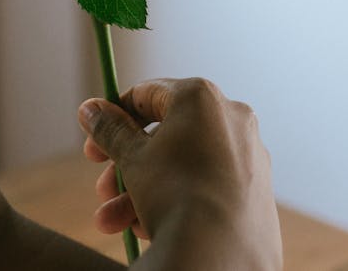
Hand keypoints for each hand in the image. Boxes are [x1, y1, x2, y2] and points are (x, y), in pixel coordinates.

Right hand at [78, 77, 281, 269]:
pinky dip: (177, 201)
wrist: (219, 253)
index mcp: (200, 96)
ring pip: (184, 165)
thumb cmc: (174, 192)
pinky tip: (149, 228)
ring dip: (143, 191)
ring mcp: (248, 153)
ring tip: (115, 222)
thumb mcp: (132, 158)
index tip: (93, 143)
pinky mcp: (256, 188)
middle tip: (102, 190)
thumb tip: (90, 109)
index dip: (113, 119)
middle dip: (127, 166)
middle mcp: (231, 116)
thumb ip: (110, 129)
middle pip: (165, 135)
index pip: (147, 95)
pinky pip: (207, 185)